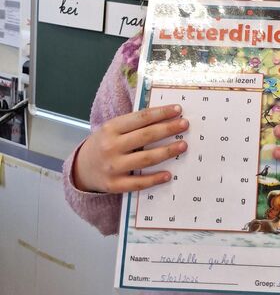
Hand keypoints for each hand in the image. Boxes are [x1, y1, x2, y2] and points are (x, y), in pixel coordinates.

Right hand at [73, 105, 188, 193]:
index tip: (178, 109)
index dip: (161, 113)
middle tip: (185, 125)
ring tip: (183, 145)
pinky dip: (154, 179)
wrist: (81, 169)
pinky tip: (169, 174)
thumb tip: (164, 118)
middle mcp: (111, 146)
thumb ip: (133, 124)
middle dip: (168, 129)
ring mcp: (113, 167)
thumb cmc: (103, 144)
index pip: (141, 118)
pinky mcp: (114, 185)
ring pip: (145, 158)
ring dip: (167, 151)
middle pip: (145, 136)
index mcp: (111, 128)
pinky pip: (138, 183)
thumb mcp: (112, 129)